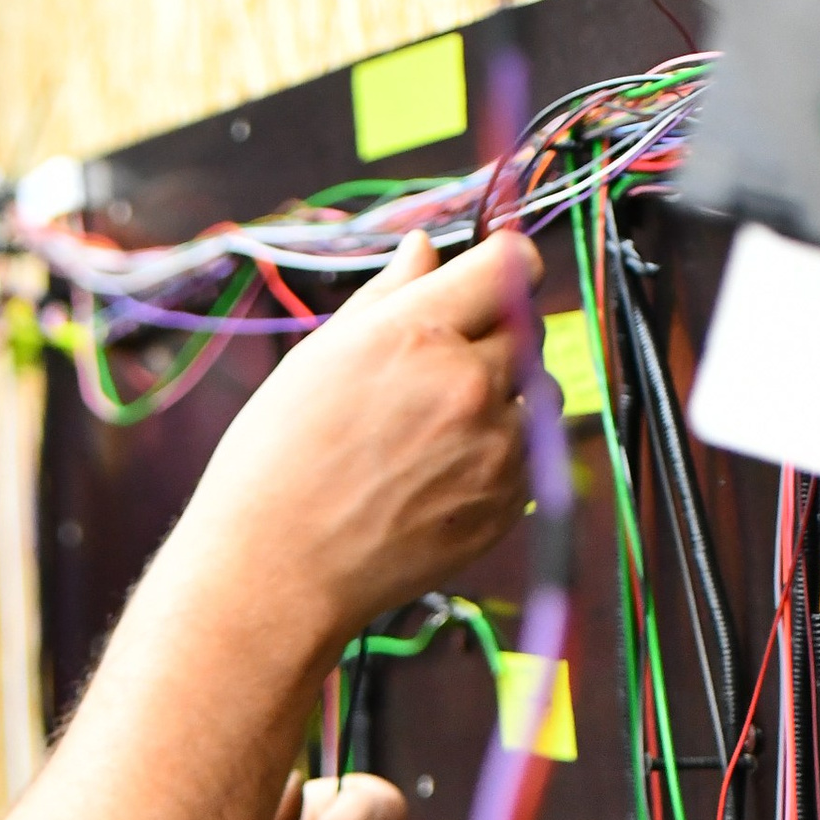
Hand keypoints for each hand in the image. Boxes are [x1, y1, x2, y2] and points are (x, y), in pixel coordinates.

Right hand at [175, 227, 536, 664]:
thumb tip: (426, 248)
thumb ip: (388, 295)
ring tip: (437, 429)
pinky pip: (532, 453)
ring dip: (506, 395)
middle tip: (436, 371)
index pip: (514, 263)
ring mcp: (496, 448)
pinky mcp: (508, 503)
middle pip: (529, 325)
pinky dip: (501, 453)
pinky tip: (438, 474)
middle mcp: (469, 384)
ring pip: (539, 391)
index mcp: (418, 333)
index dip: (504, 263)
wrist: (279, 571)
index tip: (486, 280)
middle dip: (494, 334)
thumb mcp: (321, 356)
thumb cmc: (279, 461)